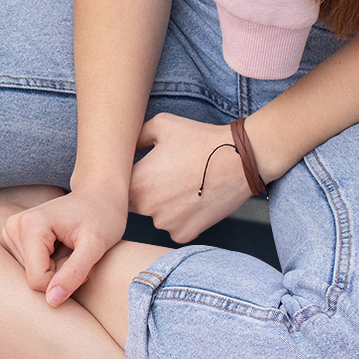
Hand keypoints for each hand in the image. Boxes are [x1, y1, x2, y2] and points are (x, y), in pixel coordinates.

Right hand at [0, 188, 128, 306]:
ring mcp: (10, 234)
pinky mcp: (12, 240)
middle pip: (31, 278)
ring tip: (68, 250)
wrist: (99, 196)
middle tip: (75, 254)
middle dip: (57, 274)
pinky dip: (47, 267)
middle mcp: (12, 228)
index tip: (83, 262)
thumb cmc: (102, 217)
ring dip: (53, 271)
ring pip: (29, 276)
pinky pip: (27, 269)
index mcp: (29, 226)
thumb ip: (74, 273)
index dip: (64, 280)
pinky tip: (58, 250)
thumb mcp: (95, 245)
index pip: (37, 279)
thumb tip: (52, 301)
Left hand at [128, 112, 250, 241]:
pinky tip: (194, 200)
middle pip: (135, 204)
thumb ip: (134, 137)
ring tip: (184, 186)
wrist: (239, 159)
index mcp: (136, 182)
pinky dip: (182, 218)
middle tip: (168, 177)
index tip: (144, 169)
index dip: (131, 178)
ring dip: (164, 207)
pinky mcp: (184, 234)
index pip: (119, 187)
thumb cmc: (200, 139)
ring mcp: (166, 223)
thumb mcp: (161, 125)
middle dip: (146, 193)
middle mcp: (146, 208)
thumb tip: (122, 146)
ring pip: (156, 217)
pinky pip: (175, 227)